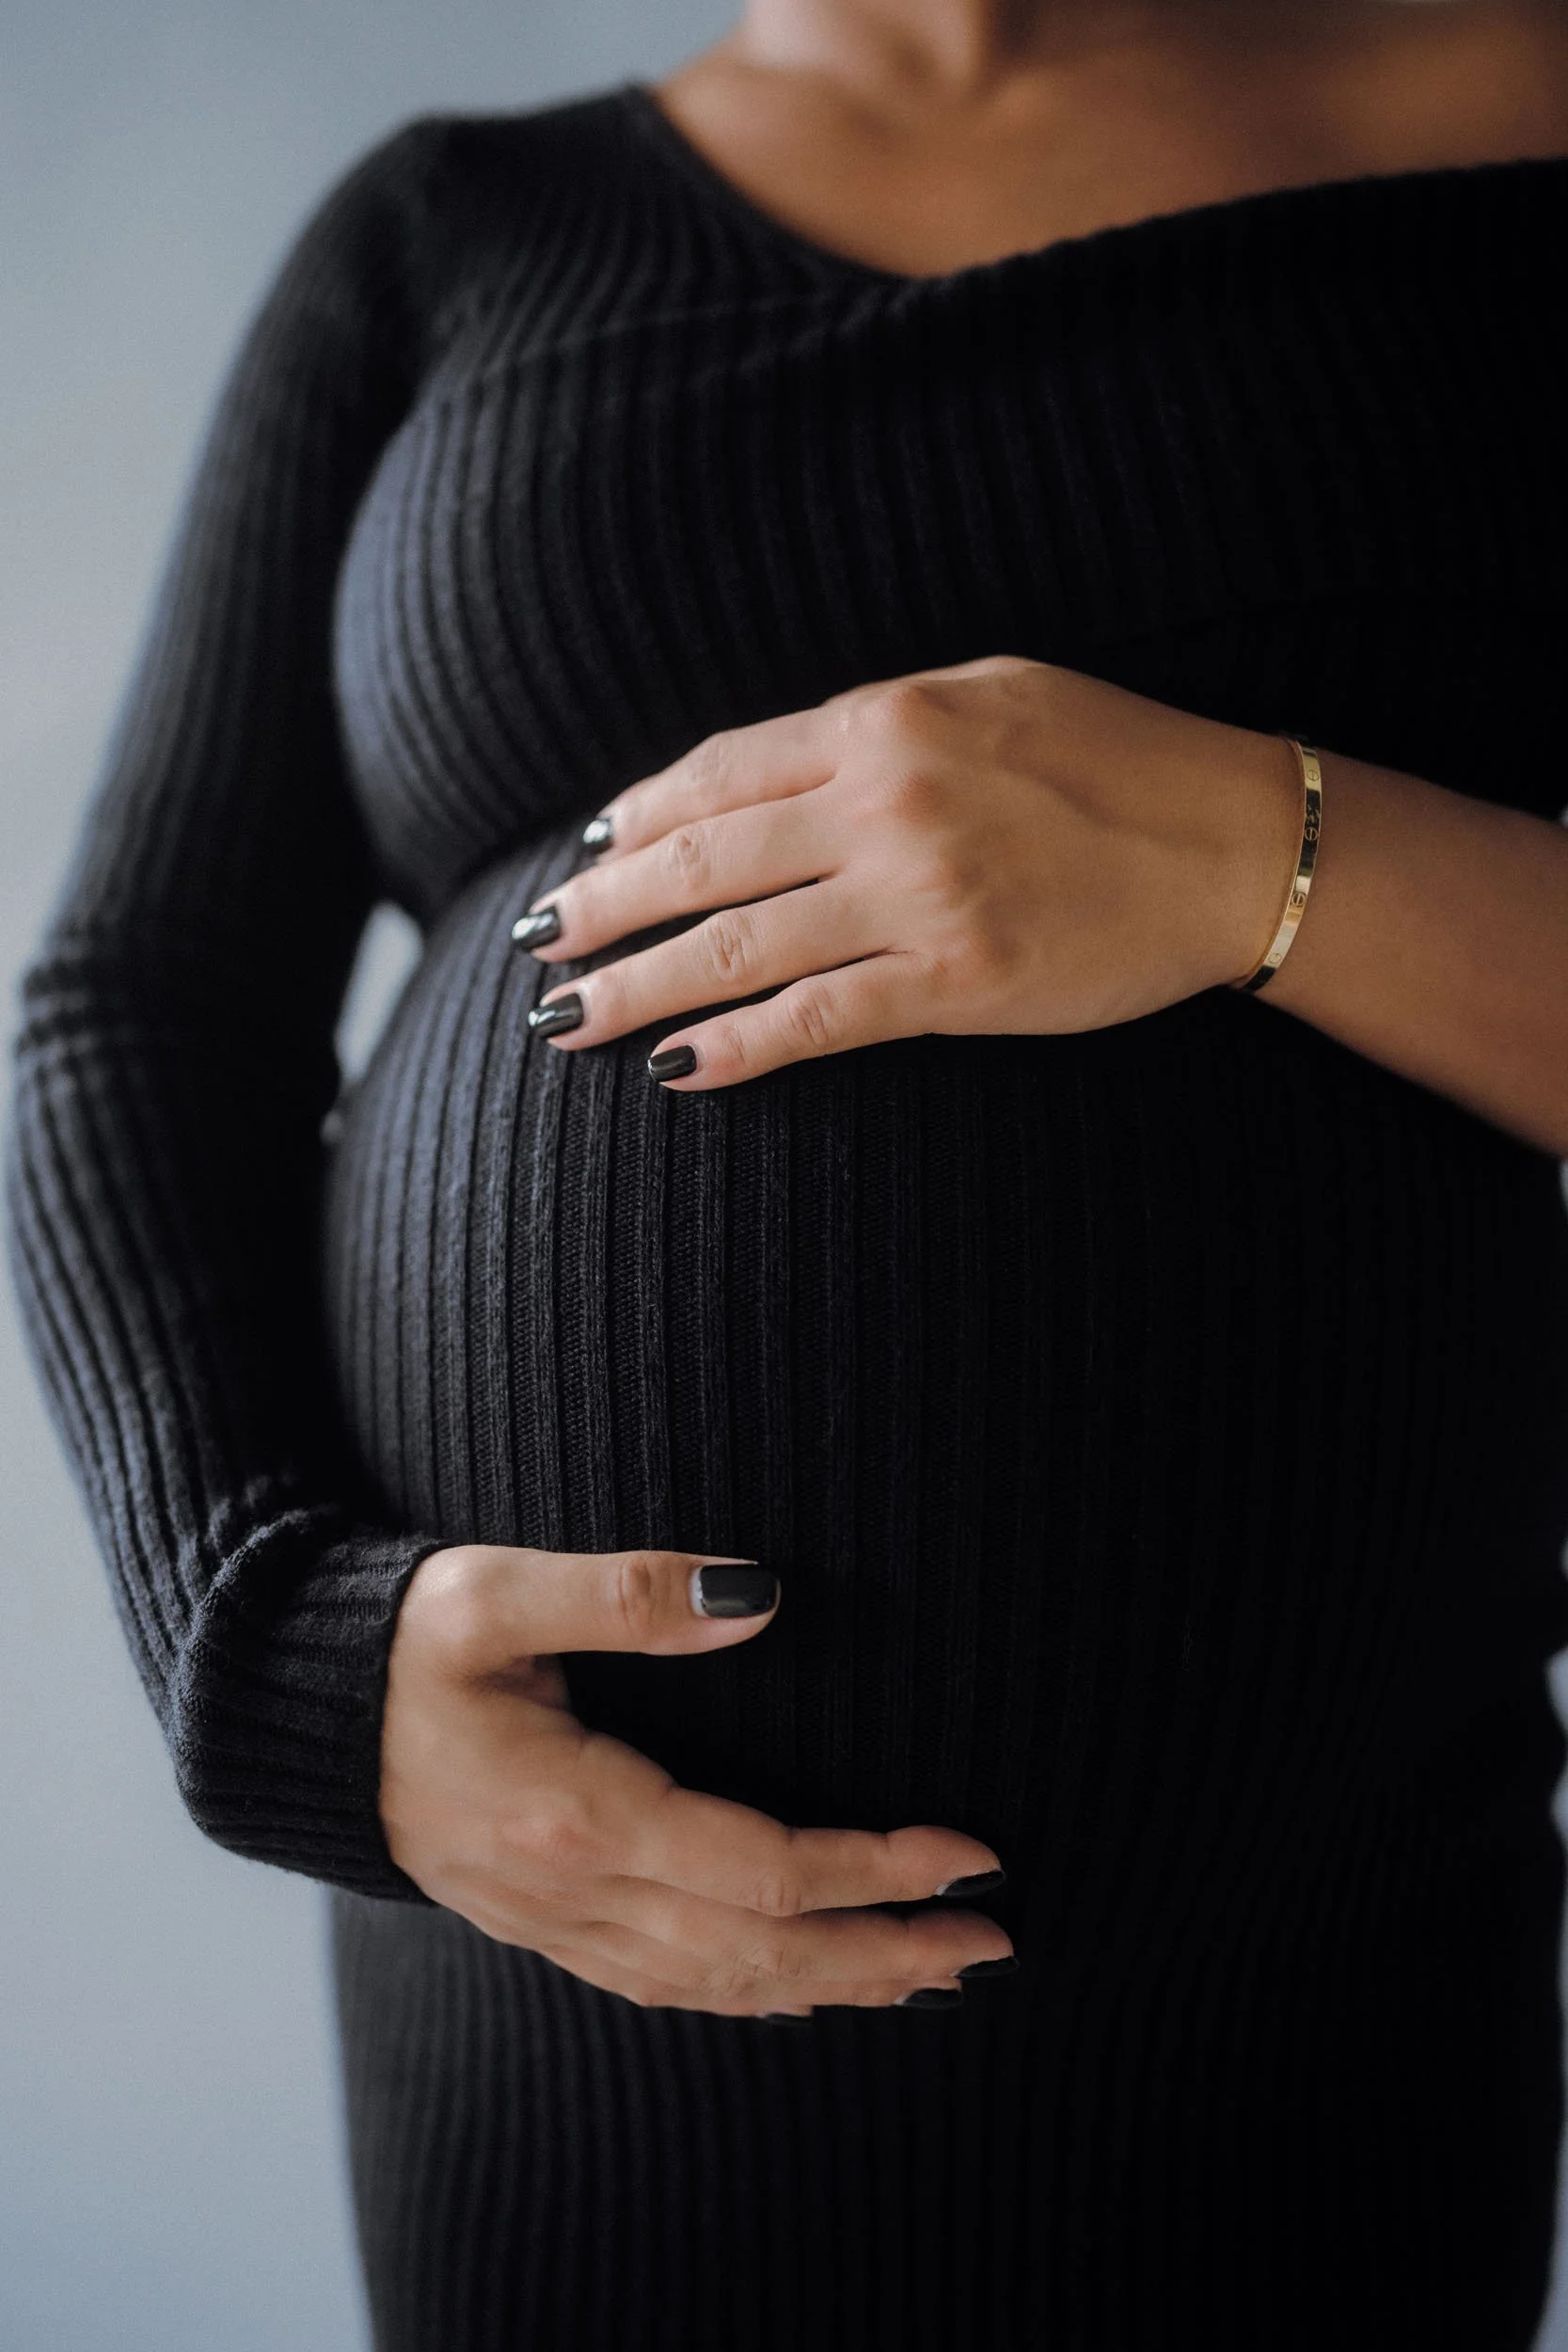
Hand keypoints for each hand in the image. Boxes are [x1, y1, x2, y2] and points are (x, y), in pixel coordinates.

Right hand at [381, 1543, 1014, 2015]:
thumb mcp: (492, 1592)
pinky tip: (805, 1991)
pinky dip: (756, 1997)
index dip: (876, 1869)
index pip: (764, 1869)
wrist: (297, 1721)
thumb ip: (623, 1592)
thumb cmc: (398, 1642)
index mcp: (577, 1815)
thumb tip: (760, 1594)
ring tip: (930, 1976)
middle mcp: (576, 1893)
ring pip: (723, 1986)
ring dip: (836, 1985)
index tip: (970, 1856)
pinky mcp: (549, 1926)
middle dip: (886, 1949)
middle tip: (993, 1942)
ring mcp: (560, 1924)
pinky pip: (672, 1987)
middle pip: (763, 1951)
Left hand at [518, 656, 1303, 1087]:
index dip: (636, 818)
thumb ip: (870, 728)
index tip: (586, 853)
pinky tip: (674, 1071)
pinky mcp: (955, 983)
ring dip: (635, 987)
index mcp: (883, 722)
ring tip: (565, 1017)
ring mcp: (916, 898)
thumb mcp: (985, 694)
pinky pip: (816, 1021)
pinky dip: (735, 1048)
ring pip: (735, 947)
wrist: (1234, 842)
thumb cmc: (1114, 758)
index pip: (717, 771)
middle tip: (537, 944)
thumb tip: (760, 774)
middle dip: (602, 907)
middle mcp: (884, 803)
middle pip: (698, 860)